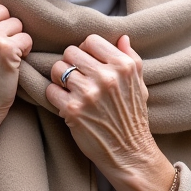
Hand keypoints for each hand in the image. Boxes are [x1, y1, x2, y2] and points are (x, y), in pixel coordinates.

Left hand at [46, 35, 174, 190]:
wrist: (130, 153)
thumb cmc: (133, 118)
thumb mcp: (140, 85)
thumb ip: (131, 58)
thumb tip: (122, 36)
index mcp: (123, 66)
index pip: (91, 40)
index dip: (86, 50)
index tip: (87, 63)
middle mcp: (107, 76)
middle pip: (71, 52)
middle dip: (70, 64)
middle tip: (76, 78)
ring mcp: (89, 93)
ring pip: (57, 68)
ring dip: (60, 79)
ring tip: (69, 90)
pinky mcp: (73, 110)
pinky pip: (50, 90)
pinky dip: (54, 96)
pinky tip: (65, 104)